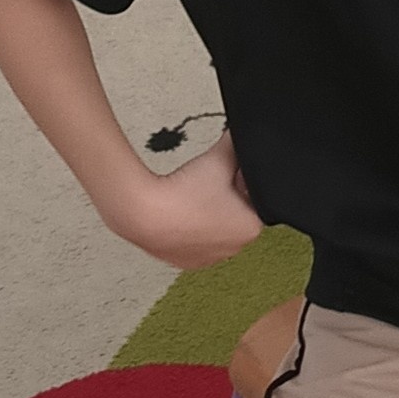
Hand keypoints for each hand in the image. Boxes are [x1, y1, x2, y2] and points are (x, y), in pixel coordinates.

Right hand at [107, 131, 264, 268]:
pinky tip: (179, 212)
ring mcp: (207, 258)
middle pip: (236, 216)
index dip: (242, 183)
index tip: (225, 175)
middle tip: (206, 185)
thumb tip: (241, 136)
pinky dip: (189, 228)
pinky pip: (194, 242)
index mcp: (251, 229)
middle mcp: (232, 249)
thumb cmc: (180, 193)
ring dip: (207, 214)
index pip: (257, 201)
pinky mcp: (183, 262)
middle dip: (227, 199)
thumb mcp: (217, 159)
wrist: (141, 212)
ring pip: (214, 230)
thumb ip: (235, 145)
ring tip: (190, 198)